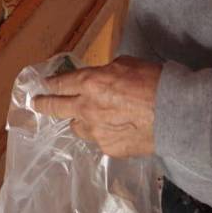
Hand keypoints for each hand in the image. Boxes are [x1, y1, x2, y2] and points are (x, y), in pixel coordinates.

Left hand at [35, 57, 161, 157]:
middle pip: (55, 108)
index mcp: (89, 82)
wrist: (173, 113)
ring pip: (77, 127)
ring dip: (79, 120)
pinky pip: (99, 139)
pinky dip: (103, 133)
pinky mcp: (108, 148)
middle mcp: (86, 108)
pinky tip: (117, 129)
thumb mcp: (125, 64)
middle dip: (43, 104)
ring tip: (89, 118)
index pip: (60, 83)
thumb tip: (99, 77)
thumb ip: (104, 72)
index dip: (50, 84)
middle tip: (38, 103)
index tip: (44, 85)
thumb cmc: (152, 81)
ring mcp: (96, 131)